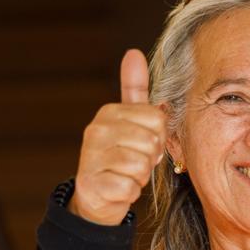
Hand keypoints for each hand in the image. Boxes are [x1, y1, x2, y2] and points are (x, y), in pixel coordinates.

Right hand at [68, 49, 166, 225]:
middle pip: (151, 142)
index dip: (158, 137)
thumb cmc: (120, 156)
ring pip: (141, 165)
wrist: (97, 196)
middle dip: (150, 158)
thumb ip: (133, 89)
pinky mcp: (92, 183)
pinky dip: (130, 192)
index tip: (143, 143)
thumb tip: (132, 53)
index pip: (158, 119)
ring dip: (140, 176)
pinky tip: (118, 189)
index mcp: (109, 112)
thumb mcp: (129, 120)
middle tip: (134, 162)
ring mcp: (91, 156)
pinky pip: (130, 187)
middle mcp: (97, 130)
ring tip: (125, 174)